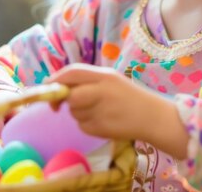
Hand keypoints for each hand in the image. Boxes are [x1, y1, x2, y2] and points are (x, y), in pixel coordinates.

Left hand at [47, 64, 188, 158]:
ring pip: (75, 112)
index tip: (48, 86)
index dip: (55, 79)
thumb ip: (88, 80)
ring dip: (79, 113)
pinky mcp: (101, 128)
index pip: (71, 72)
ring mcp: (102, 111)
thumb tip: (59, 86)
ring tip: (98, 111)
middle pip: (71, 95)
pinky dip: (87, 125)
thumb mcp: (111, 80)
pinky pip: (82, 126)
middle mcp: (102, 91)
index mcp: (104, 76)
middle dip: (65, 101)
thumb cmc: (130, 97)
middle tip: (64, 104)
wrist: (153, 117)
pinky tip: (102, 121)